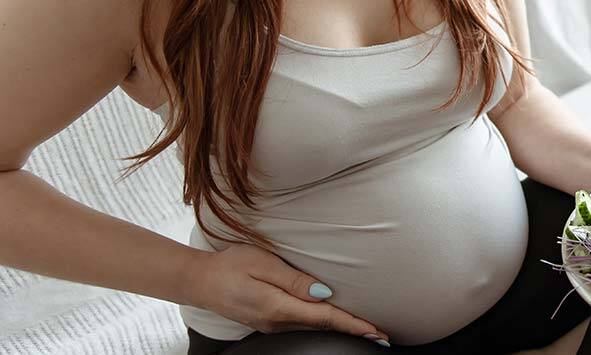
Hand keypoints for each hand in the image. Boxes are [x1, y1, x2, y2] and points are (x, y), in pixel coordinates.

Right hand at [184, 243, 389, 344]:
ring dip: (341, 328)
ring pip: (314, 327)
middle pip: (323, 326)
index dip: (353, 325)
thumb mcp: (263, 264)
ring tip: (367, 329)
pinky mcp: (268, 320)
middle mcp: (277, 321)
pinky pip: (302, 323)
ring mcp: (272, 324)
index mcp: (278, 307)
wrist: (199, 281)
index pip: (325, 318)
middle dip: (354, 330)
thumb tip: (324, 293)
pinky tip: (334, 320)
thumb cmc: (230, 265)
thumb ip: (295, 280)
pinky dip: (324, 323)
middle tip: (382, 335)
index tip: (375, 331)